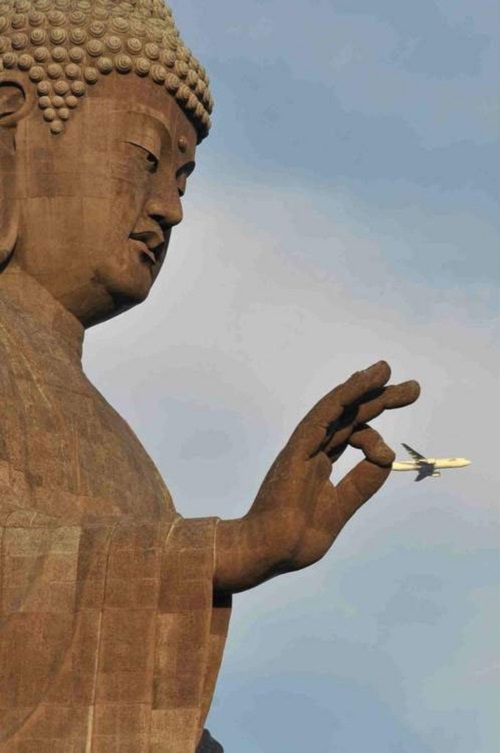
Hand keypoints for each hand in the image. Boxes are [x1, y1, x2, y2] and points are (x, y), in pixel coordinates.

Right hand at [214, 361, 419, 592]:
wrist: (270, 552)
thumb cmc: (297, 537)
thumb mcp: (341, 507)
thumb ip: (362, 482)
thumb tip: (387, 454)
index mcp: (318, 465)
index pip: (350, 435)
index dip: (373, 434)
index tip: (386, 455)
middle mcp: (312, 450)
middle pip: (349, 415)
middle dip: (379, 399)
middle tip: (412, 388)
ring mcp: (304, 447)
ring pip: (336, 407)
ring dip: (362, 386)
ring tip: (386, 370)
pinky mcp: (297, 448)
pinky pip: (323, 415)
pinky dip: (343, 396)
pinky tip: (363, 381)